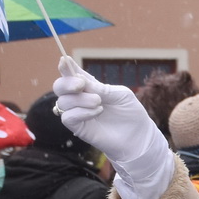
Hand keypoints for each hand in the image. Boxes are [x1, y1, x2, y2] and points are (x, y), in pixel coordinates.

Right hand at [52, 57, 174, 198]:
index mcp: (90, 87)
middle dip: (66, 83)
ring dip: (79, 99)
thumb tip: (81, 81)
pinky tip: (96, 112)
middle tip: (81, 85)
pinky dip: (80, 112)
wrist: (139, 137)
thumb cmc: (131, 114)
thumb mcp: (121, 95)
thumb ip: (101, 87)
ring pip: (63, 101)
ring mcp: (78, 113)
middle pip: (59, 87)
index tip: (64, 61)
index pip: (72, 75)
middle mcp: (80, 99)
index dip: (65, 67)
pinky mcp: (79, 128)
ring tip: (99, 102)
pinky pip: (67, 117)